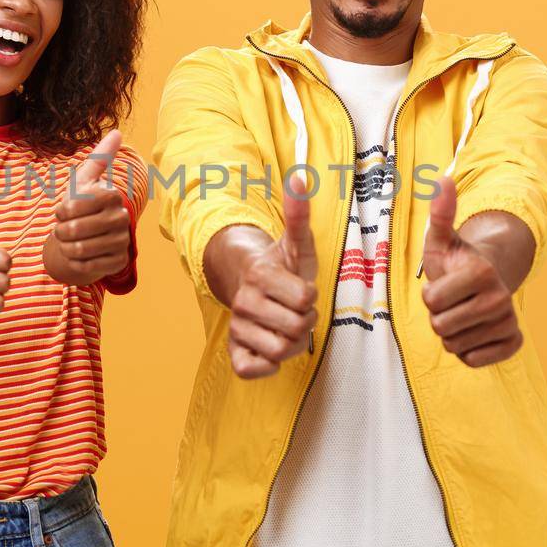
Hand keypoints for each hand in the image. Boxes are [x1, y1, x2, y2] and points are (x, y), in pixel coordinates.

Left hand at [43, 129, 133, 286]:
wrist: (85, 238)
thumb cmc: (80, 207)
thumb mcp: (83, 181)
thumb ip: (99, 158)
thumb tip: (118, 132)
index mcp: (112, 195)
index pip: (73, 206)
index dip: (61, 211)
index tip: (63, 211)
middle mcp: (122, 218)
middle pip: (74, 229)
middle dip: (60, 232)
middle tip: (63, 230)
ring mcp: (122, 242)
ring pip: (79, 249)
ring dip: (65, 247)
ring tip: (68, 242)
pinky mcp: (118, 263)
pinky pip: (85, 266)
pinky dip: (74, 262)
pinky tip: (78, 256)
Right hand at [227, 176, 318, 378]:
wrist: (250, 286)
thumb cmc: (282, 266)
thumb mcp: (295, 241)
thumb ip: (299, 212)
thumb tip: (300, 176)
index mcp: (261, 274)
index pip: (305, 300)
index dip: (311, 298)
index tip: (301, 290)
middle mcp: (244, 302)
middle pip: (297, 329)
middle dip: (306, 322)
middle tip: (296, 311)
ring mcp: (238, 328)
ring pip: (282, 351)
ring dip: (292, 343)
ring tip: (286, 327)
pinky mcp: (235, 354)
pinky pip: (254, 371)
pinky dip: (269, 365)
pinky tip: (270, 348)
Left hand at [421, 177, 522, 366]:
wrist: (487, 283)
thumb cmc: (456, 262)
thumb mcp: (442, 239)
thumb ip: (440, 213)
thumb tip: (444, 180)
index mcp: (481, 272)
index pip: (431, 302)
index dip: (430, 296)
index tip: (444, 284)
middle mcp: (500, 297)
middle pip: (441, 327)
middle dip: (439, 316)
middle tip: (453, 302)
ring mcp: (508, 321)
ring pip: (455, 346)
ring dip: (451, 334)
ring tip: (463, 314)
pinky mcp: (513, 342)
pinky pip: (473, 361)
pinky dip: (467, 351)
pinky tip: (474, 332)